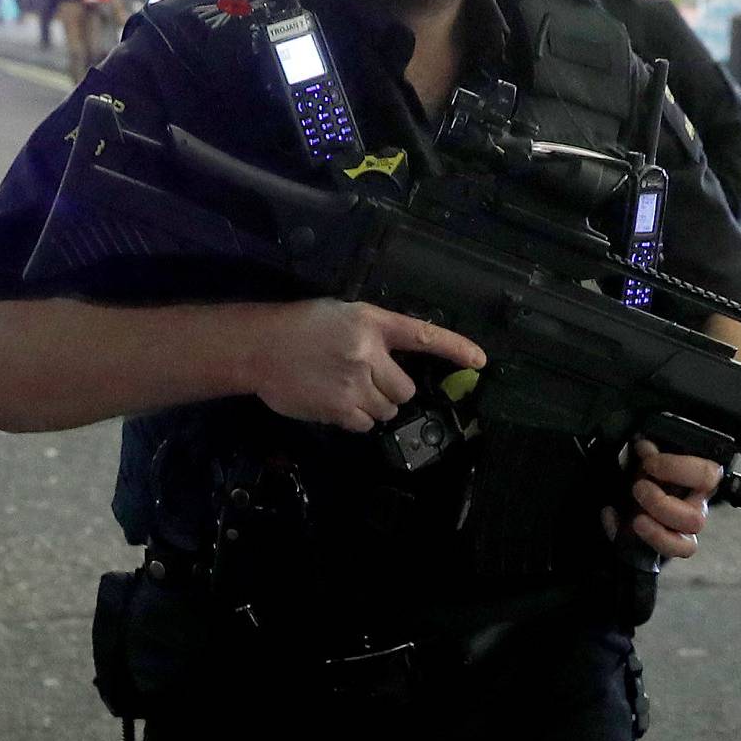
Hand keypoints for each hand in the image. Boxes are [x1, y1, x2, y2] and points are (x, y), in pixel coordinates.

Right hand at [245, 300, 485, 432]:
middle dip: (391, 389)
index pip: (423, 335)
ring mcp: (354, 383)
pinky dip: (356, 419)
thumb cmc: (299, 327)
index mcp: (371, 323)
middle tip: (366, 380)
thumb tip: (392, 366)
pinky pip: (366, 424)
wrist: (259, 347)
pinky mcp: (338, 408)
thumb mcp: (340, 316)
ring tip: (346, 390)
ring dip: (374, 404)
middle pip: (405, 388)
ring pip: (387, 409)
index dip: (455, 349)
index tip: (481, 361)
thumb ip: (370, 336)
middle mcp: (367, 352)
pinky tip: (336, 403)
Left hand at [605, 436, 722, 560]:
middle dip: (661, 504)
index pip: (707, 476)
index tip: (650, 462)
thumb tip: (643, 445)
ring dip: (655, 531)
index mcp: (702, 483)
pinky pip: (657, 555)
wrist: (639, 488)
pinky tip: (611, 516)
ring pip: (685, 546)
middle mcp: (697, 509)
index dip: (677, 469)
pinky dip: (625, 534)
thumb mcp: (655, 458)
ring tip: (635, 517)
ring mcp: (682, 533)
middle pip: (695, 519)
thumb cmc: (654, 472)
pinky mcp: (662, 546)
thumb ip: (652, 454)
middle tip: (638, 488)